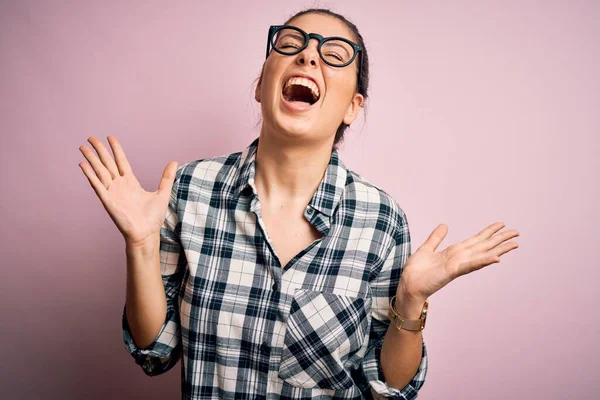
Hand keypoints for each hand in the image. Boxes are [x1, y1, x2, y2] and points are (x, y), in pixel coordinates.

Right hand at [78, 136, 177, 246]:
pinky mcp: (107, 200)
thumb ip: (166, 177)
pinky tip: (83, 164)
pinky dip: (90, 174)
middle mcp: (120, 185)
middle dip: (100, 150)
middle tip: (91, 137)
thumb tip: (174, 162)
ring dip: (91, 159)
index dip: (116, 149)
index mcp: (131, 182)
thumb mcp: (162, 193)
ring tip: (83, 147)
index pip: (121, 161)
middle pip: (107, 163)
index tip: (110, 137)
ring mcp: (112, 192)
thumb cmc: (153, 218)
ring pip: (100, 171)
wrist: (146, 234)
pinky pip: (97, 185)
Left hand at [398, 222, 519, 302]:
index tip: (502, 224)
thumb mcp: (427, 248)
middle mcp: (460, 258)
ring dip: (498, 249)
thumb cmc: (417, 271)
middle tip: (517, 233)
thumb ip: (436, 238)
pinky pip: (470, 265)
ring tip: (514, 244)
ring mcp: (458, 265)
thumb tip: (444, 225)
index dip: (488, 232)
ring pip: (482, 255)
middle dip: (500, 239)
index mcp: (454, 252)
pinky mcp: (452, 271)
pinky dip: (483, 261)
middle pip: (484, 246)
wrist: (409, 285)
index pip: (475, 239)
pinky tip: (496, 258)